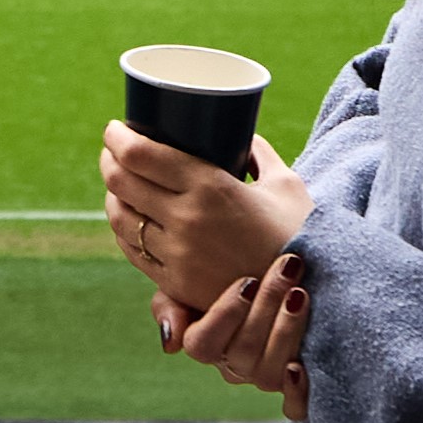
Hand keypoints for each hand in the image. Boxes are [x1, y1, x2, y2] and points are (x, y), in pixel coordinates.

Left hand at [102, 126, 308, 310]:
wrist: (313, 294)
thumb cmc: (301, 232)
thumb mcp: (285, 183)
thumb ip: (259, 154)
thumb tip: (241, 132)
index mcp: (210, 186)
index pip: (140, 155)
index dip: (116, 138)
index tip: (114, 129)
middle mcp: (186, 218)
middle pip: (121, 181)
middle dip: (109, 159)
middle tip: (113, 149)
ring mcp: (177, 254)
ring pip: (120, 217)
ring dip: (111, 195)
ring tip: (118, 183)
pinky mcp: (176, 283)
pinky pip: (132, 250)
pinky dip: (124, 229)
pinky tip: (128, 218)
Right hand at [175, 253, 311, 422]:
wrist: (267, 285)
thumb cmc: (224, 283)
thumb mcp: (186, 287)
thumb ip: (168, 308)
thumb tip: (171, 342)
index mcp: (204, 345)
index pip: (203, 343)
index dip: (225, 315)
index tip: (247, 282)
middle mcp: (233, 367)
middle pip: (243, 350)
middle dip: (267, 305)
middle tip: (286, 269)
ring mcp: (262, 379)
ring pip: (268, 372)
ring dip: (287, 331)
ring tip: (300, 294)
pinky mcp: (294, 391)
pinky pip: (293, 407)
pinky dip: (296, 391)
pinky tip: (301, 366)